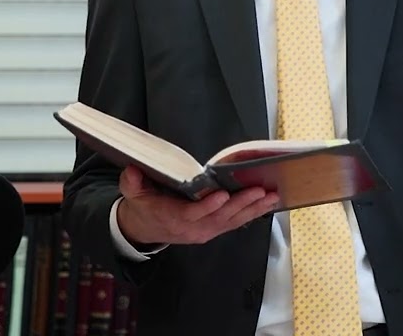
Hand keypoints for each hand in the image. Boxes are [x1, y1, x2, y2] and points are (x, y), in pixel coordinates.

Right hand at [115, 165, 279, 246]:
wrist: (145, 229)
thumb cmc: (143, 206)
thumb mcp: (132, 193)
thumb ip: (132, 183)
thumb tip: (131, 171)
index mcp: (173, 218)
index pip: (192, 214)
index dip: (208, 206)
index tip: (222, 194)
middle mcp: (193, 228)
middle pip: (219, 218)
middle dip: (241, 204)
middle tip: (259, 191)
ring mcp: (206, 231)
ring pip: (232, 221)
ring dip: (253, 209)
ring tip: (271, 197)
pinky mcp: (214, 230)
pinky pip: (235, 223)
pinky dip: (252, 213)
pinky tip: (267, 204)